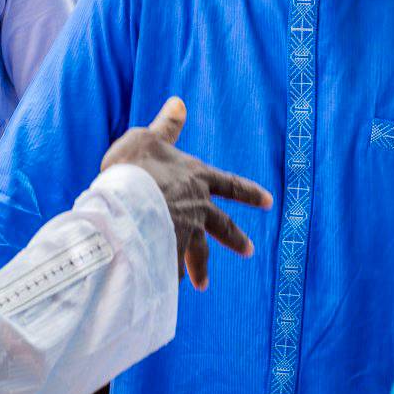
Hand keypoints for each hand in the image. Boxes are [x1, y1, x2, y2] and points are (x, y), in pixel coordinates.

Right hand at [101, 97, 271, 289]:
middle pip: (222, 225)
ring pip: (198, 253)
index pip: (230, 184)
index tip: (268, 201)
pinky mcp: (170, 255)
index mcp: (198, 178)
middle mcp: (198, 207)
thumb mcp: (148, 137)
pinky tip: (167, 291)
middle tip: (249, 250)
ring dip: (200, 268)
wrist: (125, 203)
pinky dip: (169, 278)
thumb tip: (179, 103)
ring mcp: (186, 233)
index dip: (249, 192)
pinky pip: (171, 269)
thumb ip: (166, 126)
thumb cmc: (135, 166)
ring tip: (202, 285)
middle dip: (235, 238)